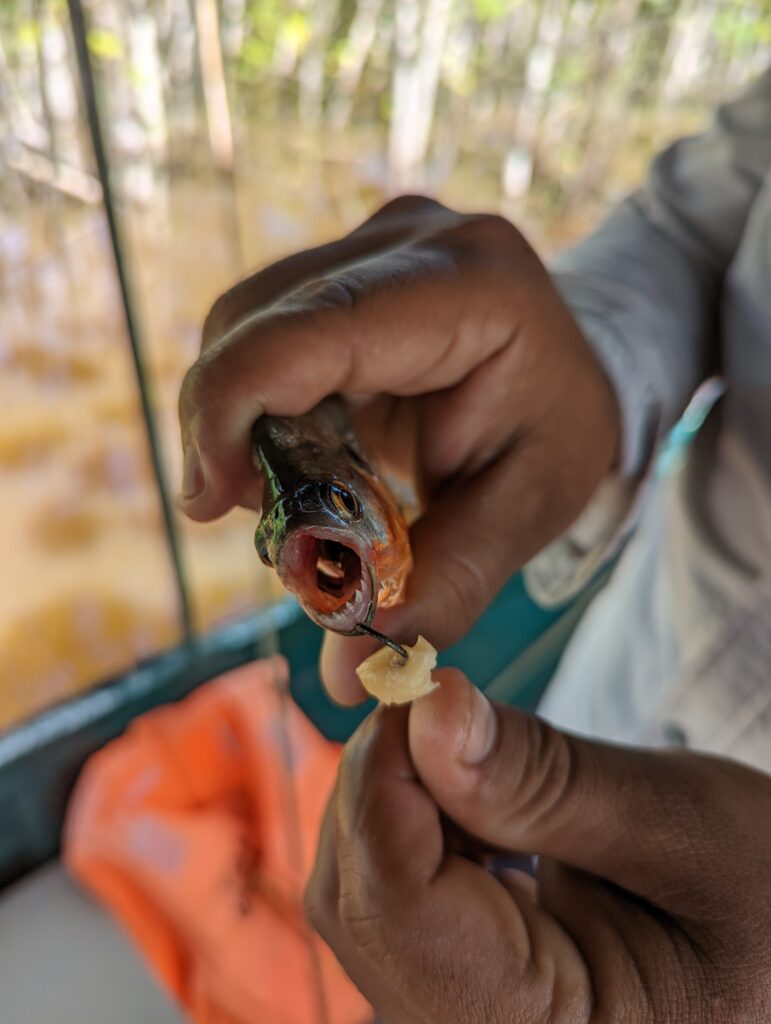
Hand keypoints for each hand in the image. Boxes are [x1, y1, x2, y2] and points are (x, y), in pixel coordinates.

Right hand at [178, 196, 619, 701]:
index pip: (309, 331)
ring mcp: (372, 242)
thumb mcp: (527, 512)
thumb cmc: (561, 432)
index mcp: (468, 289)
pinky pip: (264, 327)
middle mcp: (409, 240)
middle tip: (243, 513)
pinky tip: (289, 447)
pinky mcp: (345, 263)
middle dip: (225, 426)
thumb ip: (447, 584)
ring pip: (244, 323)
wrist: (581, 365)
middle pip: (254, 323)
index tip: (212, 502)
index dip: (233, 411)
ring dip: (234, 413)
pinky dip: (255, 395)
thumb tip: (351, 673)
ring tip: (271, 487)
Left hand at [305, 671, 770, 1022]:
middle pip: (358, 900)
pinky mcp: (458, 987)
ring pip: (361, 894)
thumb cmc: (769, 897)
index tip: (419, 684)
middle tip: (443, 700)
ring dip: (397, 798)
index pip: (394, 906)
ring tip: (473, 750)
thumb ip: (541, 777)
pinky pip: (391, 900)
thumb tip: (428, 704)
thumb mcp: (679, 825)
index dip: (386, 779)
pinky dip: (415, 825)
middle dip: (384, 781)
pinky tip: (475, 797)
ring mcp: (459, 1019)